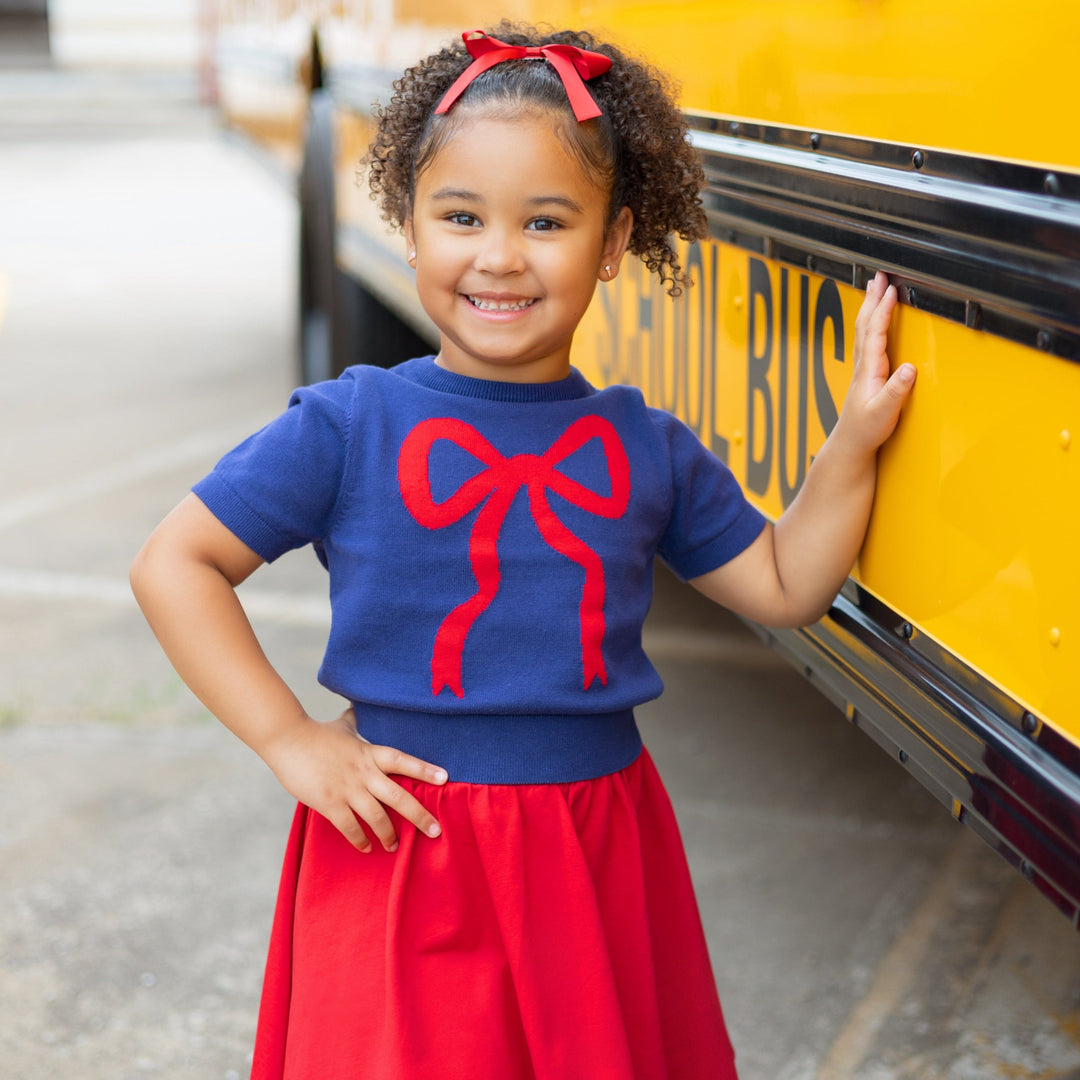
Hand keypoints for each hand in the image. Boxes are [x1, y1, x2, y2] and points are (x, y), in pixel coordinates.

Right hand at [262, 707, 447, 852]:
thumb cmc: (314, 732)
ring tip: (394, 847)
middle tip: (435, 831)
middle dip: (420, 816)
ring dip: (389, 835)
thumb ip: (354, 721)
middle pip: (399, 797)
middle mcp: (364, 772)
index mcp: (369, 753)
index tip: (446, 778)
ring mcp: (347, 789)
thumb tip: (356, 707)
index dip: (425, 769)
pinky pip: (350, 827)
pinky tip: (366, 847)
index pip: (403, 761)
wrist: (286, 738)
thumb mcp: (342, 725)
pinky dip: (360, 840)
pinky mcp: (329, 802)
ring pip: (377, 817)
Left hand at [833, 271, 915, 457]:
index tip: (891, 290)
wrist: (851, 444)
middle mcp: (863, 365)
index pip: (875, 334)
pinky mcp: (865, 373)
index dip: (883, 311)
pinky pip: (866, 339)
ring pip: (863, 329)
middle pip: (866, 324)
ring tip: (874, 286)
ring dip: (869, 306)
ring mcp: (862, 368)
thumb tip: (909, 369)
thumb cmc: (867, 430)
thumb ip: (896, 392)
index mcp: (869, 371)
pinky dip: (869, 322)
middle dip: (873, 298)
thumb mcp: (885, 413)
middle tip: (879, 275)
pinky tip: (872, 318)